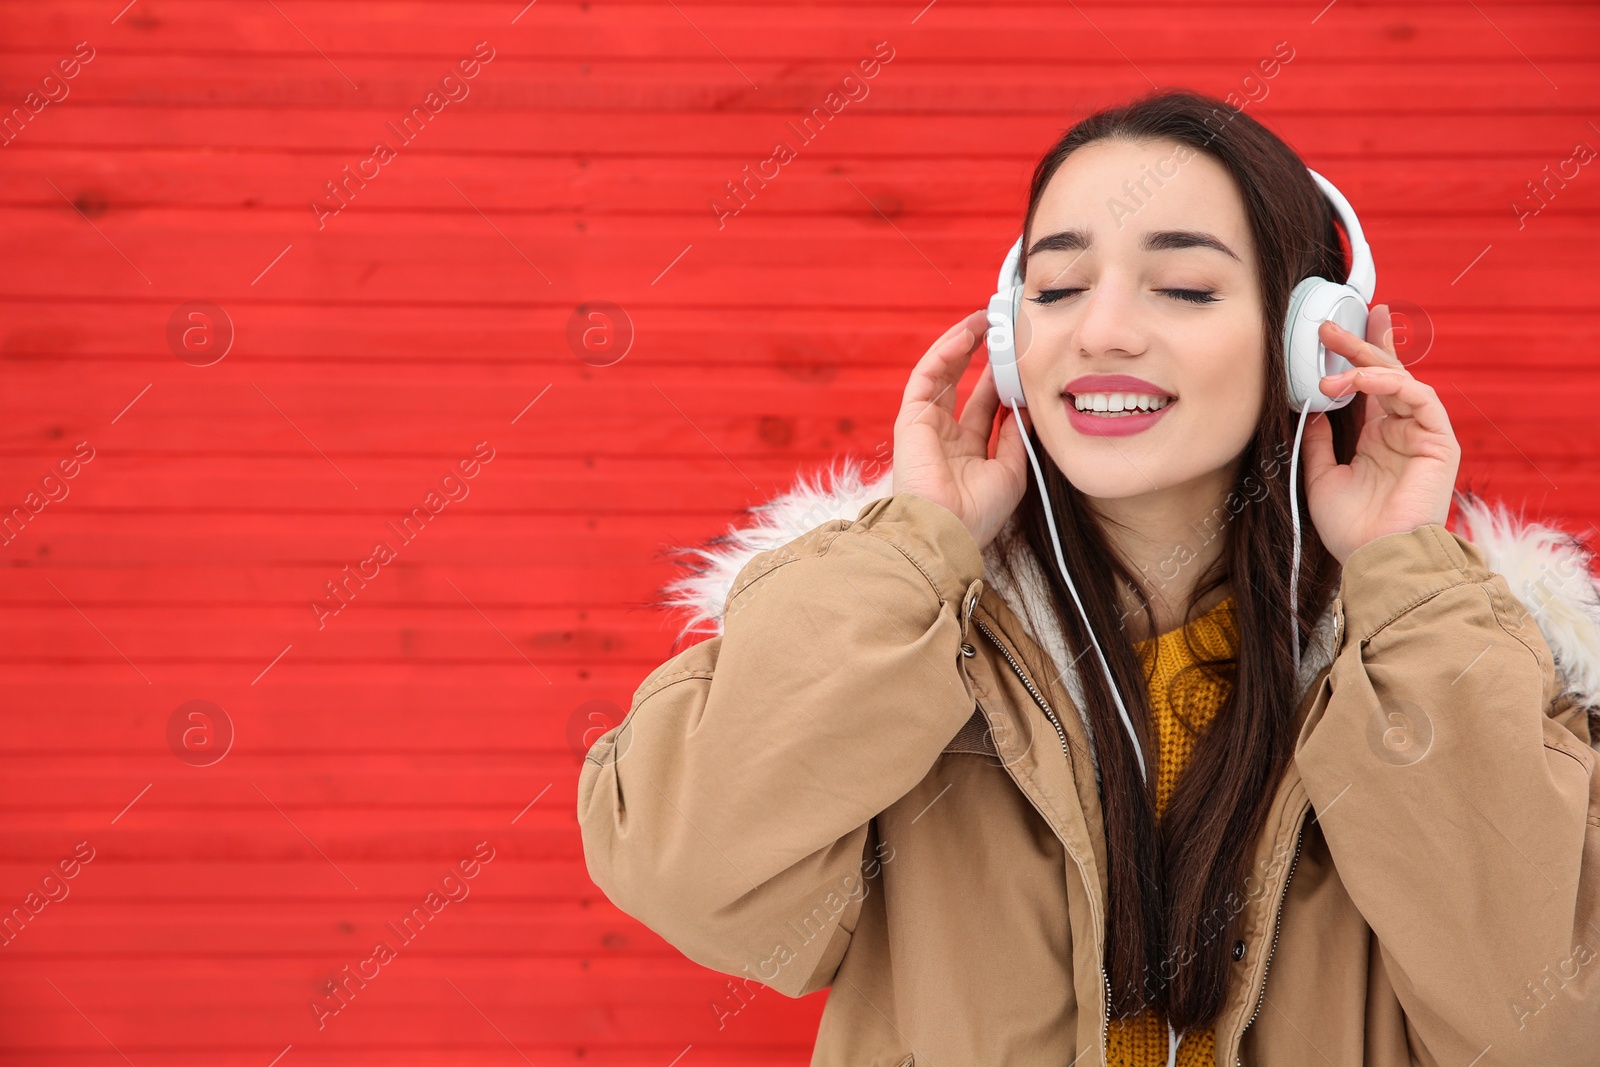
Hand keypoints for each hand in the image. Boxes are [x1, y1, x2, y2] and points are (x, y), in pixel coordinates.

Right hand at [892, 309, 1031, 550]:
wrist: (947, 530)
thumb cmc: (978, 512)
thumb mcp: (1011, 470)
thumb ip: (1017, 436)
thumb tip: (1027, 404)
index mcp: (967, 452)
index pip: (983, 406)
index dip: (999, 379)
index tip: (1018, 357)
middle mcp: (945, 436)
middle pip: (962, 385)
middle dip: (982, 355)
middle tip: (1002, 328)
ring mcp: (926, 426)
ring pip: (943, 374)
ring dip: (962, 345)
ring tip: (985, 320)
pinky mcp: (911, 418)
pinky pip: (927, 376)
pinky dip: (945, 352)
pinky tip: (966, 334)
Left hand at [1300, 303, 1461, 565]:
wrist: (1376, 557)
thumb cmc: (1351, 528)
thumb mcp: (1322, 478)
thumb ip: (1319, 443)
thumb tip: (1311, 410)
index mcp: (1377, 438)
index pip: (1370, 386)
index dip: (1358, 355)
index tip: (1334, 331)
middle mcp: (1401, 430)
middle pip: (1385, 373)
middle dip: (1359, 345)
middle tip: (1330, 326)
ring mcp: (1422, 433)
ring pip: (1400, 380)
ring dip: (1365, 363)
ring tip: (1332, 357)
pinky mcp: (1439, 440)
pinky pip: (1419, 397)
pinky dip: (1389, 383)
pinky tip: (1361, 379)